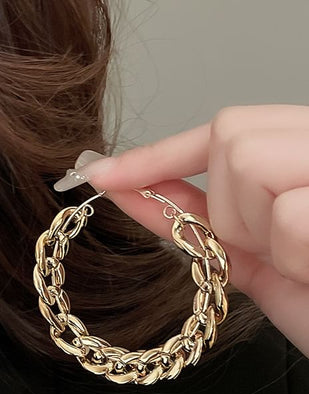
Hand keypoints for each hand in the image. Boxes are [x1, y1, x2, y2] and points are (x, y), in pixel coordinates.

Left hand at [54, 105, 308, 356]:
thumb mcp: (257, 258)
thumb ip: (202, 217)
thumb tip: (133, 189)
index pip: (225, 131)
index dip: (158, 155)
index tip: (106, 174)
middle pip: (230, 136)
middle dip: (227, 203)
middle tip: (267, 246)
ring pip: (247, 162)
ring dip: (255, 226)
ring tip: (304, 259)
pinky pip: (287, 211)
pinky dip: (290, 251)